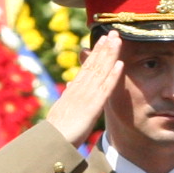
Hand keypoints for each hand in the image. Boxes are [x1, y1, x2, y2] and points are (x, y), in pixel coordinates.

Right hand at [43, 32, 124, 148]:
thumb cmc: (57, 129)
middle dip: (104, 47)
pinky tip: (120, 64)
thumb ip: (68, 95)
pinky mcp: (93, 105)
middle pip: (94, 63)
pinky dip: (113, 75)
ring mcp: (87, 95)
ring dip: (110, 54)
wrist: (53, 140)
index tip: (103, 40)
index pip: (87, 66)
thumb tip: (70, 83)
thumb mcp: (62, 108)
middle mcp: (80, 88)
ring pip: (101, 70)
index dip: (96, 52)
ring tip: (118, 40)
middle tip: (113, 32)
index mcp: (74, 89)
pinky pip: (105, 88)